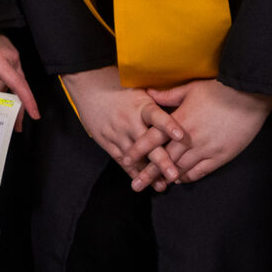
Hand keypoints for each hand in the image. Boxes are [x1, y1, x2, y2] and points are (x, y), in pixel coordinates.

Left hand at [0, 33, 38, 130]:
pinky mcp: (12, 55)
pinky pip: (12, 75)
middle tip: (16, 128)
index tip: (35, 115)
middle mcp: (13, 59)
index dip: (28, 101)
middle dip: (17, 108)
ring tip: (6, 116)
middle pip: (18, 88)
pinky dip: (7, 87)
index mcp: (1, 62)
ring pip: (14, 82)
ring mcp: (14, 56)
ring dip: (10, 98)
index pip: (19, 85)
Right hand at [60, 66, 179, 190]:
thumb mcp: (141, 90)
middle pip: (147, 144)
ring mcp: (117, 134)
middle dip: (161, 161)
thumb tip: (182, 106)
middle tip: (174, 174)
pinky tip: (142, 181)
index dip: (169, 125)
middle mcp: (130, 122)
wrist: (89, 86)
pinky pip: (121, 160)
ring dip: (149, 172)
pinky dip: (133, 171)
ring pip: (135, 157)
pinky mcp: (107, 142)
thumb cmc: (119, 86)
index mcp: (141, 106)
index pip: (157, 117)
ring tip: (162, 186)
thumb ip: (159, 101)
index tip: (182, 135)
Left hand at [145, 79, 271, 183]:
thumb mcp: (190, 88)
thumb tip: (148, 93)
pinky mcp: (220, 156)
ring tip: (155, 187)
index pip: (153, 138)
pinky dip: (187, 177)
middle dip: (148, 173)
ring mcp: (205, 149)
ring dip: (167, 178)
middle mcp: (189, 138)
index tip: (126, 159)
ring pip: (180, 168)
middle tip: (135, 185)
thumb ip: (168, 95)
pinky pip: (200, 171)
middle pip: (164, 159)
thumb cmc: (219, 89)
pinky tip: (179, 180)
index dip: (139, 150)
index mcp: (179, 121)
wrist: (248, 96)